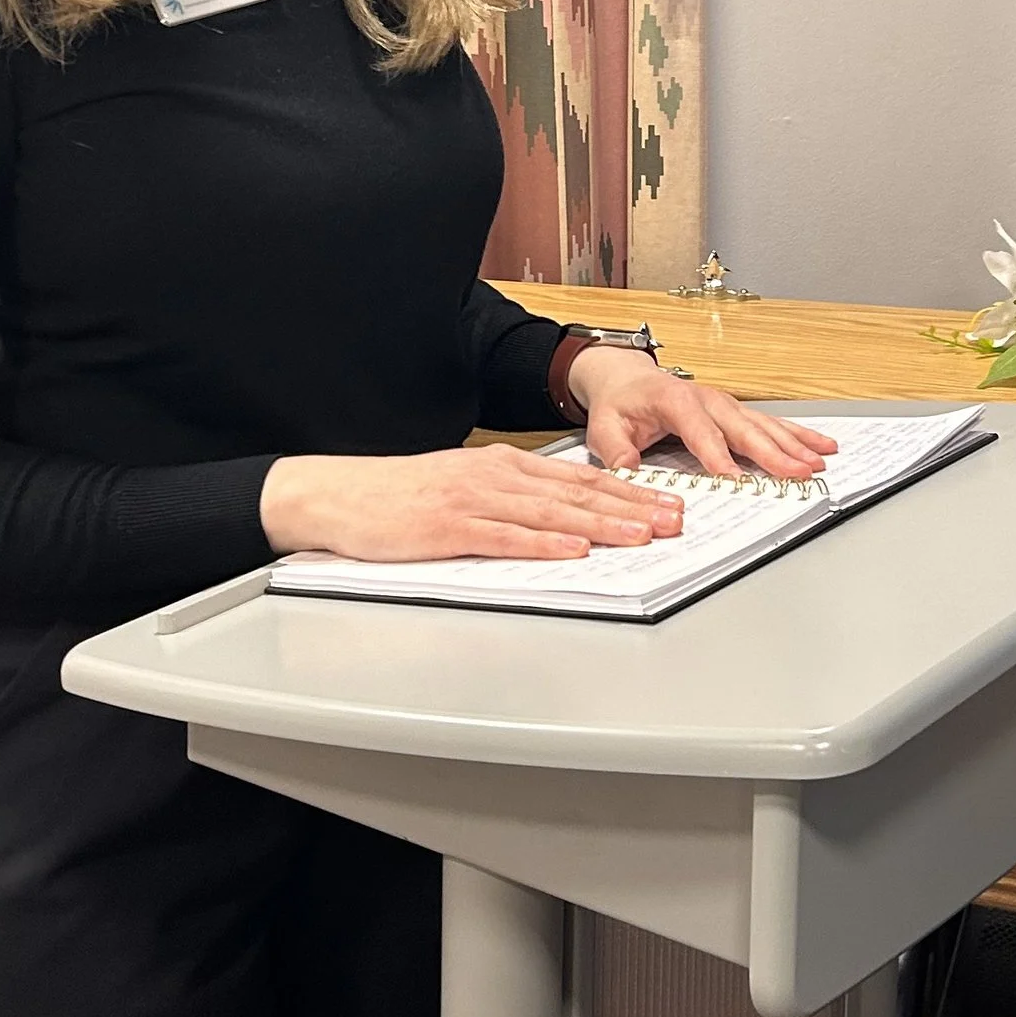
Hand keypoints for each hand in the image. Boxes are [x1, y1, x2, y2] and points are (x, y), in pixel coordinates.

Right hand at [260, 444, 689, 564]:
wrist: (340, 496)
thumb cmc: (400, 499)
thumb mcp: (464, 489)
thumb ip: (512, 502)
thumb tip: (564, 522)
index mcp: (502, 466)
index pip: (580, 480)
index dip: (630, 491)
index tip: (668, 502)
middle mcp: (495, 477)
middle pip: (577, 492)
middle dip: (632, 506)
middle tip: (675, 518)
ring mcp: (473, 501)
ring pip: (550, 512)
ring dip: (601, 524)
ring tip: (640, 534)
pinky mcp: (449, 528)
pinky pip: (504, 537)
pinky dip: (542, 543)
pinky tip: (572, 549)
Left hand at [568, 348, 838, 481]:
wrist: (626, 379)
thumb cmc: (620, 404)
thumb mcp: (605, 427)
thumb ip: (614, 449)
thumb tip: (628, 470)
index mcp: (675, 400)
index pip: (700, 431)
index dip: (718, 455)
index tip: (736, 479)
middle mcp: (708, 399)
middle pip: (744, 428)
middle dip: (773, 452)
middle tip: (798, 472)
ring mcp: (726, 404)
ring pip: (765, 425)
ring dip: (794, 444)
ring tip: (819, 461)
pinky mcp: (736, 412)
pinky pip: (771, 424)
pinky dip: (798, 435)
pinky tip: (821, 446)